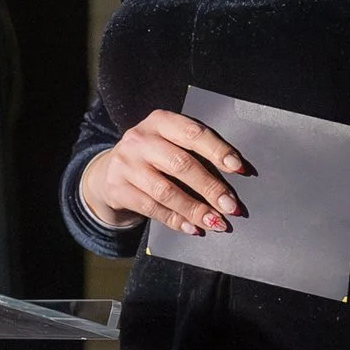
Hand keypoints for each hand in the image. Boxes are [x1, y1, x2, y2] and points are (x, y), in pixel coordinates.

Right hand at [80, 110, 246, 235]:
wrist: (109, 172)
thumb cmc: (153, 157)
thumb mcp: (169, 143)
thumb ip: (195, 153)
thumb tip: (233, 175)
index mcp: (160, 121)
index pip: (193, 133)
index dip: (217, 151)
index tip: (239, 168)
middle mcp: (140, 139)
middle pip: (181, 164)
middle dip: (210, 187)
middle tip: (231, 206)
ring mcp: (126, 165)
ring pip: (166, 191)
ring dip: (195, 209)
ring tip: (216, 221)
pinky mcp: (117, 189)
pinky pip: (151, 208)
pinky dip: (175, 220)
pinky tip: (192, 227)